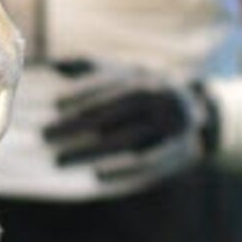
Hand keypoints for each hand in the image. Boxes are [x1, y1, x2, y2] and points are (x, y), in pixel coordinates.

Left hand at [43, 63, 212, 197]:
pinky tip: (97, 176)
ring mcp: (172, 122)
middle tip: (45, 135)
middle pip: (113, 110)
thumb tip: (51, 64)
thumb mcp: (122, 76)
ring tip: (59, 160)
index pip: (110, 82)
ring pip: (127, 136)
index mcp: (142, 75)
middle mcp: (159, 95)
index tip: (54, 104)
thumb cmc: (142, 95)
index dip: (83, 92)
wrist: (197, 114)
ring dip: (91, 150)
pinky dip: (124, 169)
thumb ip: (89, 69)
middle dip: (77, 123)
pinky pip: (149, 161)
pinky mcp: (181, 149)